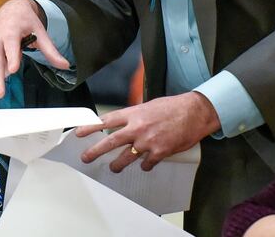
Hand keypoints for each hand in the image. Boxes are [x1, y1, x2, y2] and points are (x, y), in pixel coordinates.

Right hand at [0, 0, 69, 98]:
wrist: (10, 10)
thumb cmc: (25, 21)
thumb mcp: (41, 32)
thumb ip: (51, 51)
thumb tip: (65, 65)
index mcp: (11, 31)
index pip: (11, 47)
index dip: (12, 58)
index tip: (13, 69)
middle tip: (0, 94)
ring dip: (6, 67)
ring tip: (16, 51)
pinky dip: (0, 64)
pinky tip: (6, 54)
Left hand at [75, 92, 220, 171]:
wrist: (194, 112)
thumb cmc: (173, 107)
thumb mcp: (149, 106)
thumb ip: (135, 116)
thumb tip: (123, 124)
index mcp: (134, 114)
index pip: (106, 121)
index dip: (90, 127)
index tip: (79, 133)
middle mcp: (137, 128)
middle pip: (110, 141)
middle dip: (94, 151)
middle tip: (85, 157)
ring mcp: (147, 142)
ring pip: (125, 158)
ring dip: (117, 165)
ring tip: (114, 168)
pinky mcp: (159, 152)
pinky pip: (146, 164)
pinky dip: (145, 165)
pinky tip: (146, 164)